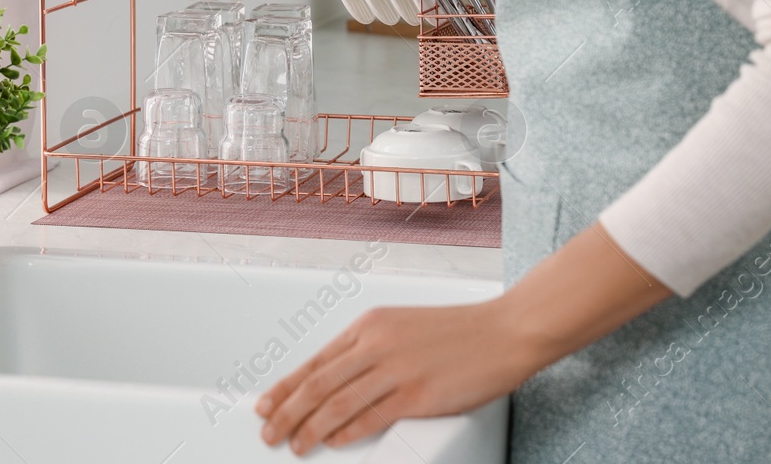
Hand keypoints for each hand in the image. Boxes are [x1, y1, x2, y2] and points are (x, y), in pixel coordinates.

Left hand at [256, 224, 671, 455]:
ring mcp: (396, 369)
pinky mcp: (418, 394)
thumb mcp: (403, 328)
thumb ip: (370, 351)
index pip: (315, 361)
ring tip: (294, 445)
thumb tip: (335, 380)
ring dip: (309, 429)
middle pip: (317, 384)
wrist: (506, 330)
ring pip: (337, 403)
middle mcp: (377, 344)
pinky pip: (371, 418)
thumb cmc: (459, 332)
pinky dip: (346, 433)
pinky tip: (332, 442)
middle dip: (286, 412)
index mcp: (370, 325)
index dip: (285, 387)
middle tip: (268, 432)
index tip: (264, 404)